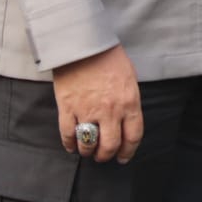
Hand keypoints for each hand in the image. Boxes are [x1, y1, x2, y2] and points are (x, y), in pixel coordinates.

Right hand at [53, 45, 142, 163]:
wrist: (84, 44)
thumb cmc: (109, 58)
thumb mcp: (129, 78)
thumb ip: (129, 101)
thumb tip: (126, 121)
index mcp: (129, 102)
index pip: (133, 136)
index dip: (128, 151)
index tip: (123, 157)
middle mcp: (110, 110)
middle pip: (110, 145)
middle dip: (106, 155)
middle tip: (103, 156)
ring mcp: (88, 110)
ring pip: (88, 144)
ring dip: (88, 152)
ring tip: (88, 151)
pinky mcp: (68, 108)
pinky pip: (68, 135)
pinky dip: (70, 144)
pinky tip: (72, 146)